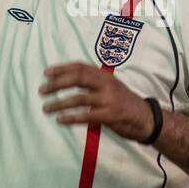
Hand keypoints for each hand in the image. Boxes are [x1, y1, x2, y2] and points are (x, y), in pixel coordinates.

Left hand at [40, 63, 155, 140]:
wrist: (146, 119)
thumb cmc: (124, 103)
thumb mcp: (110, 87)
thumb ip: (93, 82)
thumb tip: (66, 81)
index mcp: (104, 76)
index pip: (80, 67)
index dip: (62, 68)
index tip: (46, 73)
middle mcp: (106, 84)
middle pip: (77, 79)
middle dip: (56, 84)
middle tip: (42, 91)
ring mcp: (108, 99)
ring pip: (78, 98)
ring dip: (59, 104)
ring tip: (46, 108)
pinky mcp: (110, 115)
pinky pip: (86, 115)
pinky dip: (71, 117)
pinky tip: (60, 120)